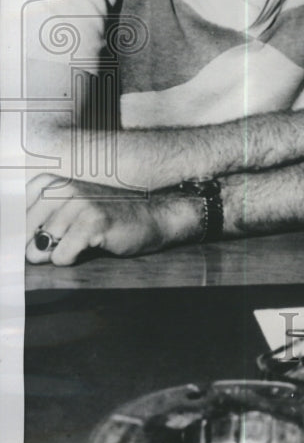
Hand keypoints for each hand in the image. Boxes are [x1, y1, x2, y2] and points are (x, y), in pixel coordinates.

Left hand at [25, 174, 196, 265]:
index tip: (42, 237)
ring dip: (61, 253)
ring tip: (84, 240)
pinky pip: (62, 256)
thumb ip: (35, 226)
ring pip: (42, 247)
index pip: (13, 217)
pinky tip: (92, 245)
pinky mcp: (93, 220)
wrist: (151, 218)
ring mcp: (78, 201)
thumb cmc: (105, 219)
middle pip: (25, 235)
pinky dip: (74, 259)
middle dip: (40, 248)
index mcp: (50, 182)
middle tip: (69, 239)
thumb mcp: (65, 214)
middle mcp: (61, 187)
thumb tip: (18, 252)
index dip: (23, 236)